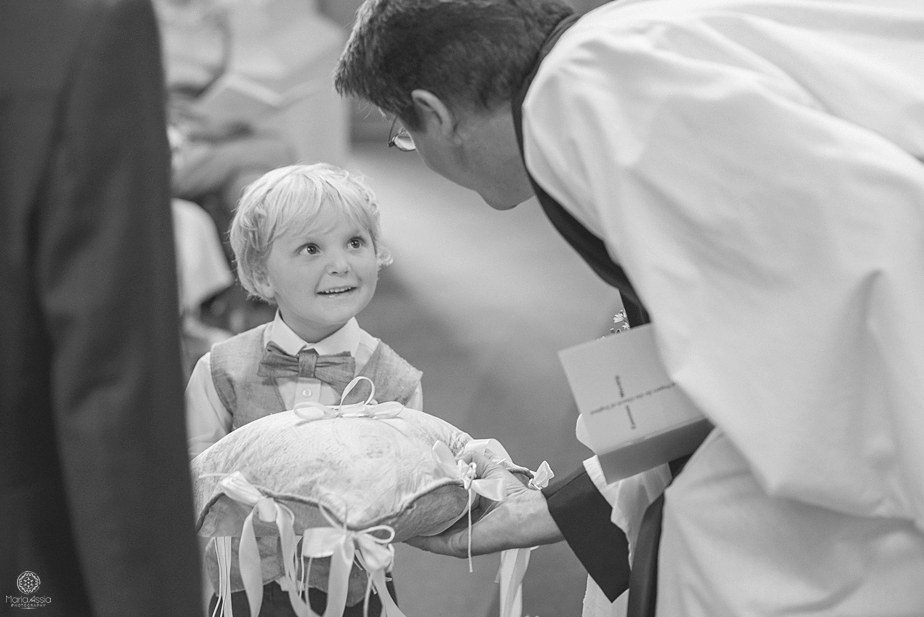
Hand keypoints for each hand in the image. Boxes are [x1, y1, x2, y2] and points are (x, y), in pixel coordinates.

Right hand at [406, 450, 562, 556]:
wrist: (524, 512)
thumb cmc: (512, 495)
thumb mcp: (488, 469)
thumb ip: (473, 459)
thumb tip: (456, 456)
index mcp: (470, 509)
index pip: (444, 506)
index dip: (430, 496)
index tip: (414, 488)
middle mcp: (464, 525)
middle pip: (434, 521)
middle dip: (418, 512)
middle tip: (399, 502)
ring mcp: (460, 537)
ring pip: (430, 534)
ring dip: (414, 526)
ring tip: (396, 516)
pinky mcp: (459, 545)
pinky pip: (433, 544)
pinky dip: (419, 539)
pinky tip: (404, 532)